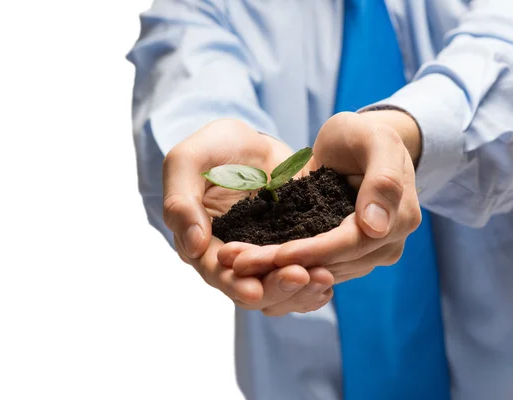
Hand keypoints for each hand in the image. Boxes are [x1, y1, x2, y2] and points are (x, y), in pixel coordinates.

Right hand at [162, 119, 331, 309]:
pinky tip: (331, 276)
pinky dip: (316, 280)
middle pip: (255, 290)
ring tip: (324, 278)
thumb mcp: (188, 162)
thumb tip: (194, 245)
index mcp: (204, 245)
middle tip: (301, 276)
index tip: (254, 290)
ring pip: (282, 288)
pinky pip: (305, 271)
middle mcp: (236, 260)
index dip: (235, 285)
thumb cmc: (213, 150)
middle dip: (277, 288)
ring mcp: (268, 255)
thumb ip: (181, 200)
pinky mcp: (294, 246)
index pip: (218, 275)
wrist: (250, 143)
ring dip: (302, 290)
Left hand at [220, 110, 422, 315]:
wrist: (357, 144)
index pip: (352, 244)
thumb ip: (383, 179)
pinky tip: (248, 261)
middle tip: (239, 263)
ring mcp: (363, 255)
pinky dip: (279, 265)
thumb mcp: (377, 141)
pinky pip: (310, 266)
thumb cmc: (365, 135)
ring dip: (276, 270)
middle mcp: (384, 246)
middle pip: (331, 265)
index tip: (276, 254)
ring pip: (317, 272)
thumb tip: (376, 228)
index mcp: (399, 220)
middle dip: (285, 266)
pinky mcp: (339, 255)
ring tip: (236, 263)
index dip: (314, 251)